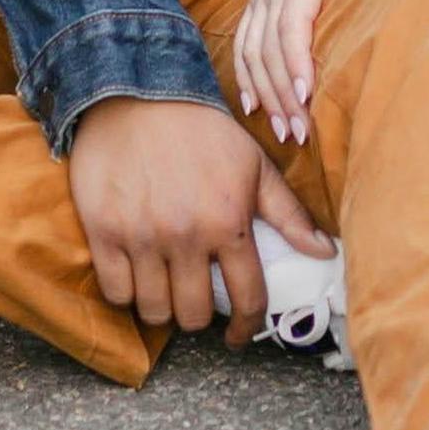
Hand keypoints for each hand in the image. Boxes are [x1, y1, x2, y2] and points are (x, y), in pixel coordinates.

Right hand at [66, 94, 327, 340]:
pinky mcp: (103, 233)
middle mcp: (185, 235)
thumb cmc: (203, 131)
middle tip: (198, 299)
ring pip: (154, 311)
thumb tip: (325, 252)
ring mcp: (141, 237)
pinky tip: (138, 276)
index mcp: (229, 221)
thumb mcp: (254, 165)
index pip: (247, 298)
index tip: (239, 335)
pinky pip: (116, 292)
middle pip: (195, 315)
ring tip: (168, 289)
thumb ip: (289, 214)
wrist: (137, 94)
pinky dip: (128, 293)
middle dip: (200, 315)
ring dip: (164, 307)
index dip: (247, 327)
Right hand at [230, 0, 406, 144]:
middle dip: (281, 91)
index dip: (295, 61)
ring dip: (264, 91)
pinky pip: (245, 39)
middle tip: (299, 133)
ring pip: (252, 47)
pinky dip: (247, 74)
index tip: (307, 97)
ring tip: (283, 131)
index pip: (291, 19)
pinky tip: (255, 105)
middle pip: (268, 43)